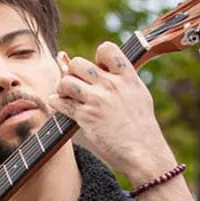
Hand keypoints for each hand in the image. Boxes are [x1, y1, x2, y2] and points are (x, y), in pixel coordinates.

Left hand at [47, 42, 177, 184]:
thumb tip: (98, 66)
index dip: (96, 57)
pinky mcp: (85, 116)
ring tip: (68, 97)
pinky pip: (60, 102)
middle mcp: (111, 85)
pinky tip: (61, 105)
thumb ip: (121, 80)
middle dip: (72, 73)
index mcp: (127, 77)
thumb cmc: (140, 126)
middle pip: (78, 63)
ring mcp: (97, 100)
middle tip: (77, 85)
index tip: (97, 69)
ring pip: (65, 81)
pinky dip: (56, 103)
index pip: (106, 49)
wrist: (143, 151)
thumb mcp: (138, 95)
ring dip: (63, 89)